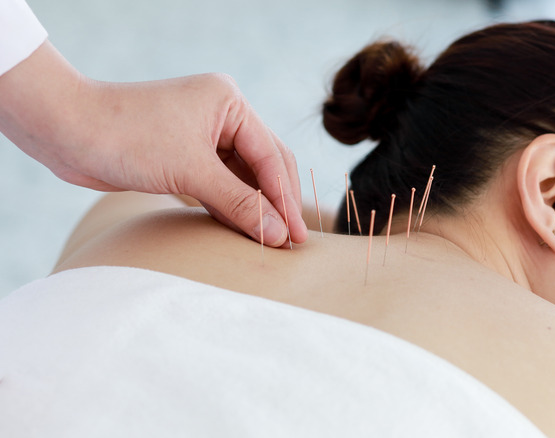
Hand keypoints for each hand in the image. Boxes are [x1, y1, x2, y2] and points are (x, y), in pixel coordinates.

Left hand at [0, 41, 306, 245]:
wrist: (66, 132)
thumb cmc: (127, 137)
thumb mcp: (190, 171)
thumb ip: (239, 203)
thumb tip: (279, 234)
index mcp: (229, 103)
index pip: (270, 155)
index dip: (285, 198)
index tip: (297, 234)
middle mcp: (222, 115)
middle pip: (265, 164)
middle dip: (278, 202)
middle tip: (293, 240)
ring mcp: (204, 135)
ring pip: (243, 177)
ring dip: (256, 207)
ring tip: (274, 240)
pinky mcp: (186, 155)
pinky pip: (221, 184)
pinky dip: (231, 205)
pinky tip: (245, 228)